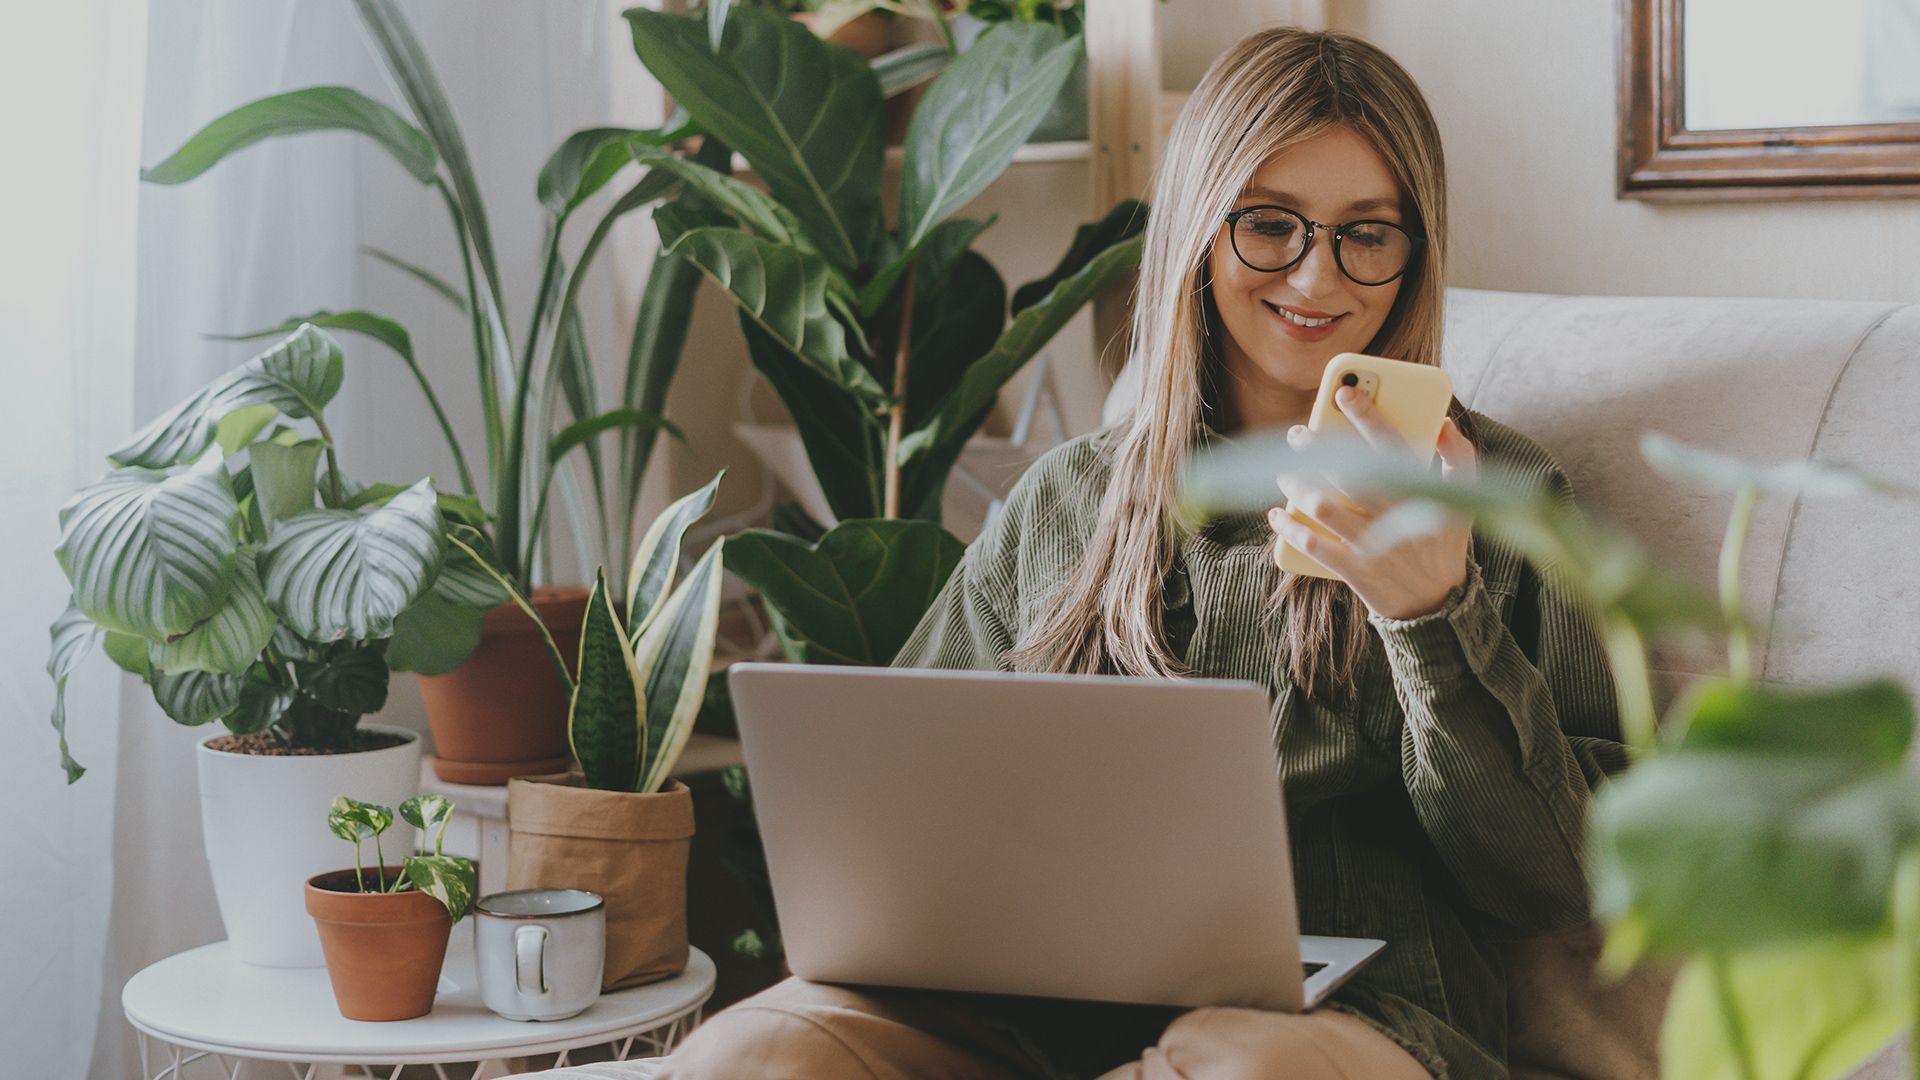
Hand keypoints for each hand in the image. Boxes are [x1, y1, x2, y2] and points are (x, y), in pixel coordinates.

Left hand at [1267, 385, 1476, 620]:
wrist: (1439, 605)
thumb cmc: (1444, 541)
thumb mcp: (1465, 500)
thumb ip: (1459, 457)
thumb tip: (1443, 421)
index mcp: (1421, 493)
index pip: (1391, 445)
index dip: (1366, 415)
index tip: (1343, 392)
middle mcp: (1395, 517)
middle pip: (1348, 474)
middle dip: (1317, 448)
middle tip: (1297, 434)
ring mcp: (1373, 546)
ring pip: (1324, 507)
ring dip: (1298, 484)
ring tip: (1283, 472)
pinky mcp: (1355, 572)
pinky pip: (1314, 546)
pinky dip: (1291, 528)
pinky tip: (1277, 513)